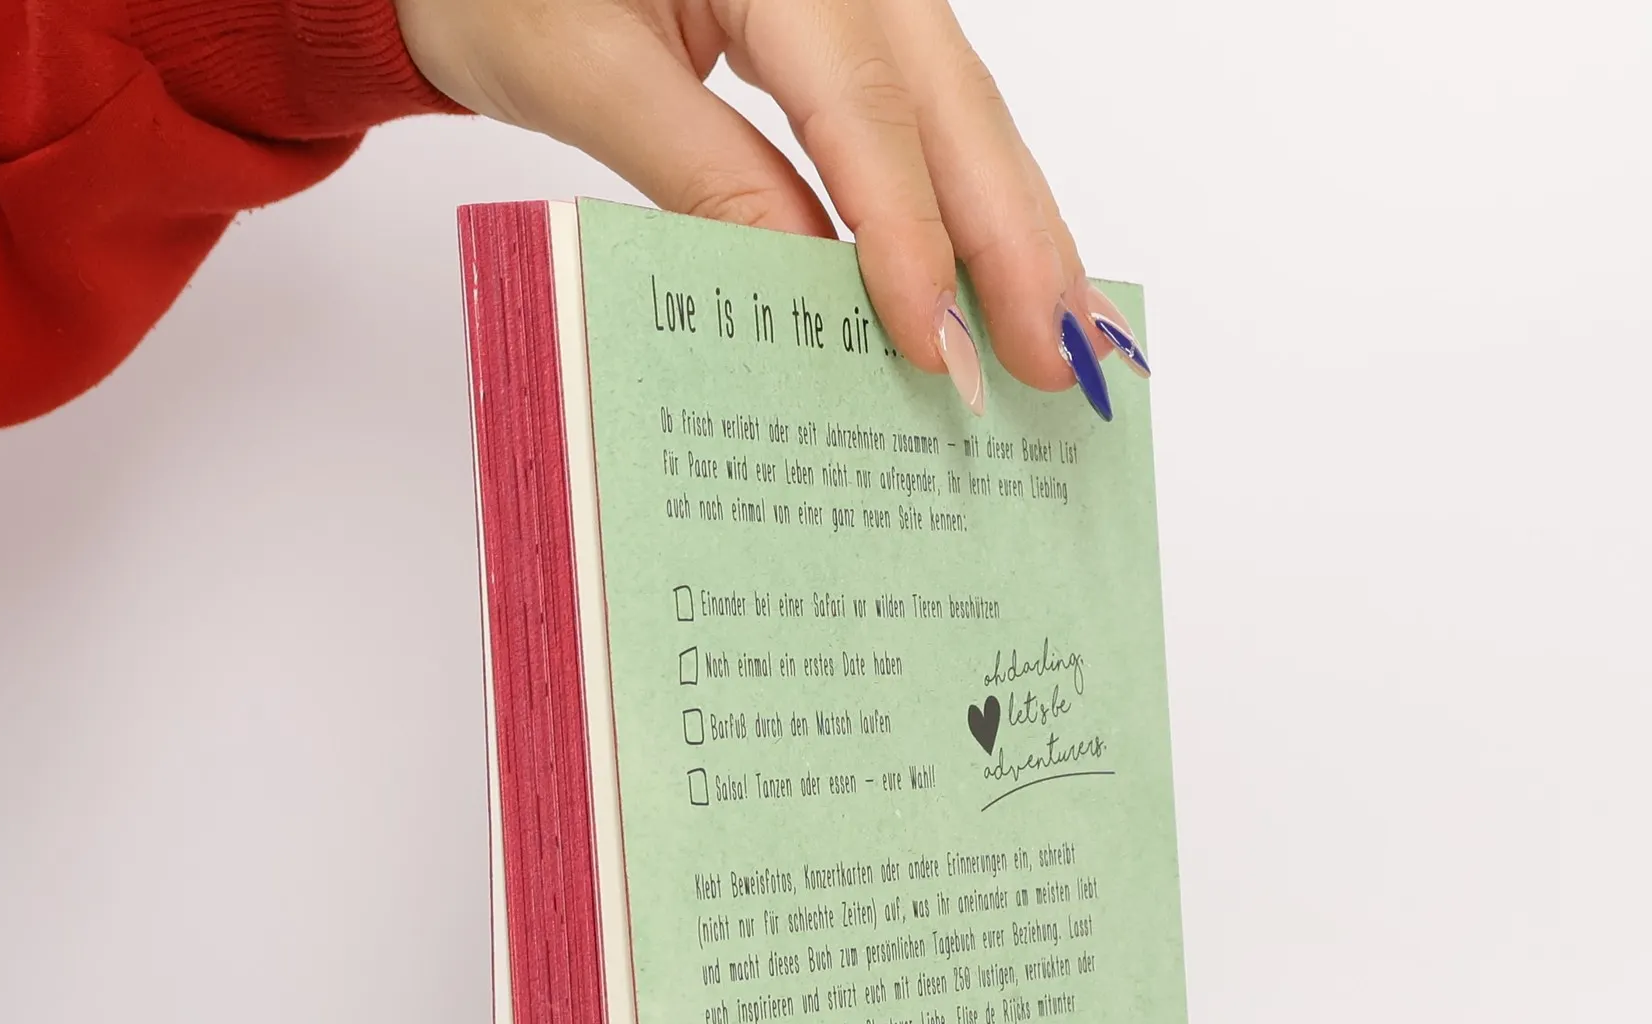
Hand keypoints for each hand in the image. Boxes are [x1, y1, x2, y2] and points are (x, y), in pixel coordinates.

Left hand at [394, 0, 1148, 417]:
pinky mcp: (852, 25)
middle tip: (1056, 361)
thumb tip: (808, 288)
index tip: (941, 348)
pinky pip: (929, 115)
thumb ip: (703, 174)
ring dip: (1016, 227)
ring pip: (961, 112)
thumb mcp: (585, 73)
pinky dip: (976, 198)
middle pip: (950, 108)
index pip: (864, 111)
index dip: (910, 240)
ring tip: (1066, 330)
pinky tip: (1013, 264)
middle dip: (1012, 243)